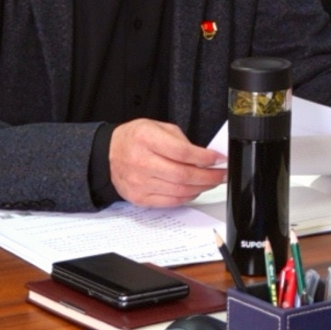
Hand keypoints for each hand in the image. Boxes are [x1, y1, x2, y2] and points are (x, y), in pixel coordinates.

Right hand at [108, 118, 225, 207]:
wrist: (109, 154)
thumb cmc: (135, 139)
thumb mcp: (158, 127)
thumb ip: (181, 141)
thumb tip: (204, 157)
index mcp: (146, 139)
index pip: (182, 152)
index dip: (205, 157)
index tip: (219, 159)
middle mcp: (141, 162)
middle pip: (183, 175)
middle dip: (209, 176)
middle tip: (221, 174)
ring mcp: (139, 183)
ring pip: (179, 191)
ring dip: (201, 188)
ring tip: (211, 182)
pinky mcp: (140, 198)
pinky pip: (170, 202)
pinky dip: (187, 197)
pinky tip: (194, 190)